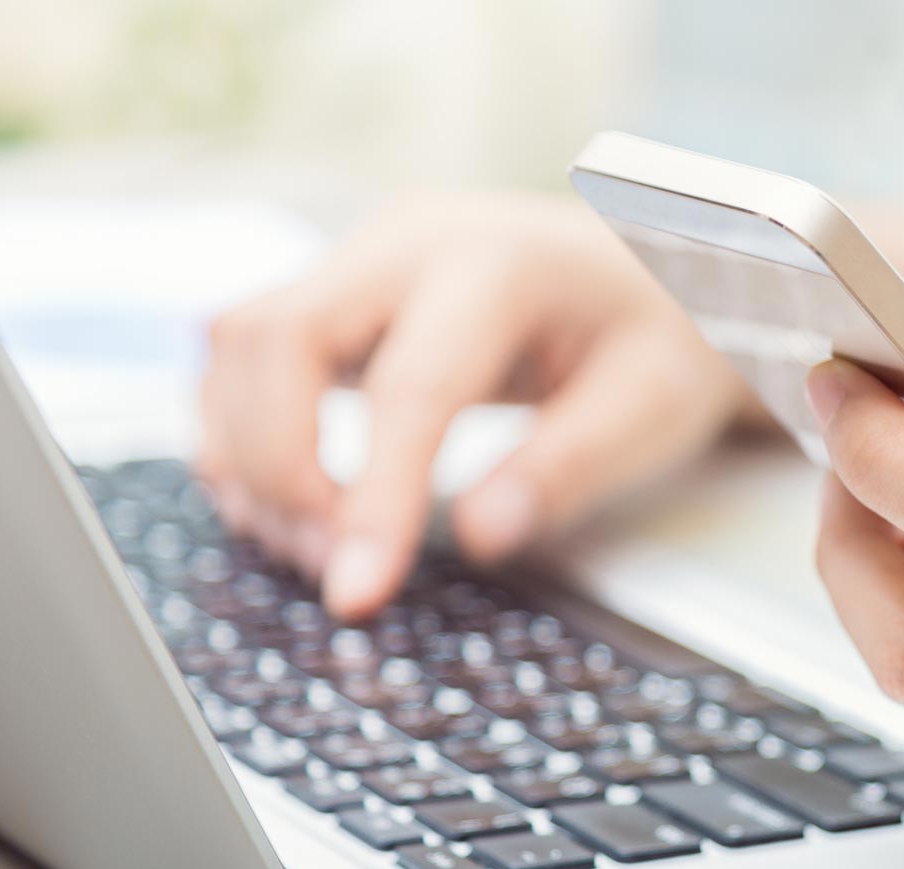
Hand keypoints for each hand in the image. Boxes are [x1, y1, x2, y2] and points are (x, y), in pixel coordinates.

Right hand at [199, 192, 747, 618]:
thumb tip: (481, 535)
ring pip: (242, 340)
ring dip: (249, 452)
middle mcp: (413, 241)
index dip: (372, 498)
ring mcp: (365, 257)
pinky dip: (246, 431)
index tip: (355, 593)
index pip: (411, 387)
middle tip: (328, 562)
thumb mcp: (655, 405)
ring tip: (313, 545)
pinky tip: (290, 503)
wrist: (661, 270)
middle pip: (277, 336)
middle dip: (277, 463)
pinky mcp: (341, 288)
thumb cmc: (662, 336)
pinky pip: (250, 352)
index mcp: (503, 263)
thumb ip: (570, 466)